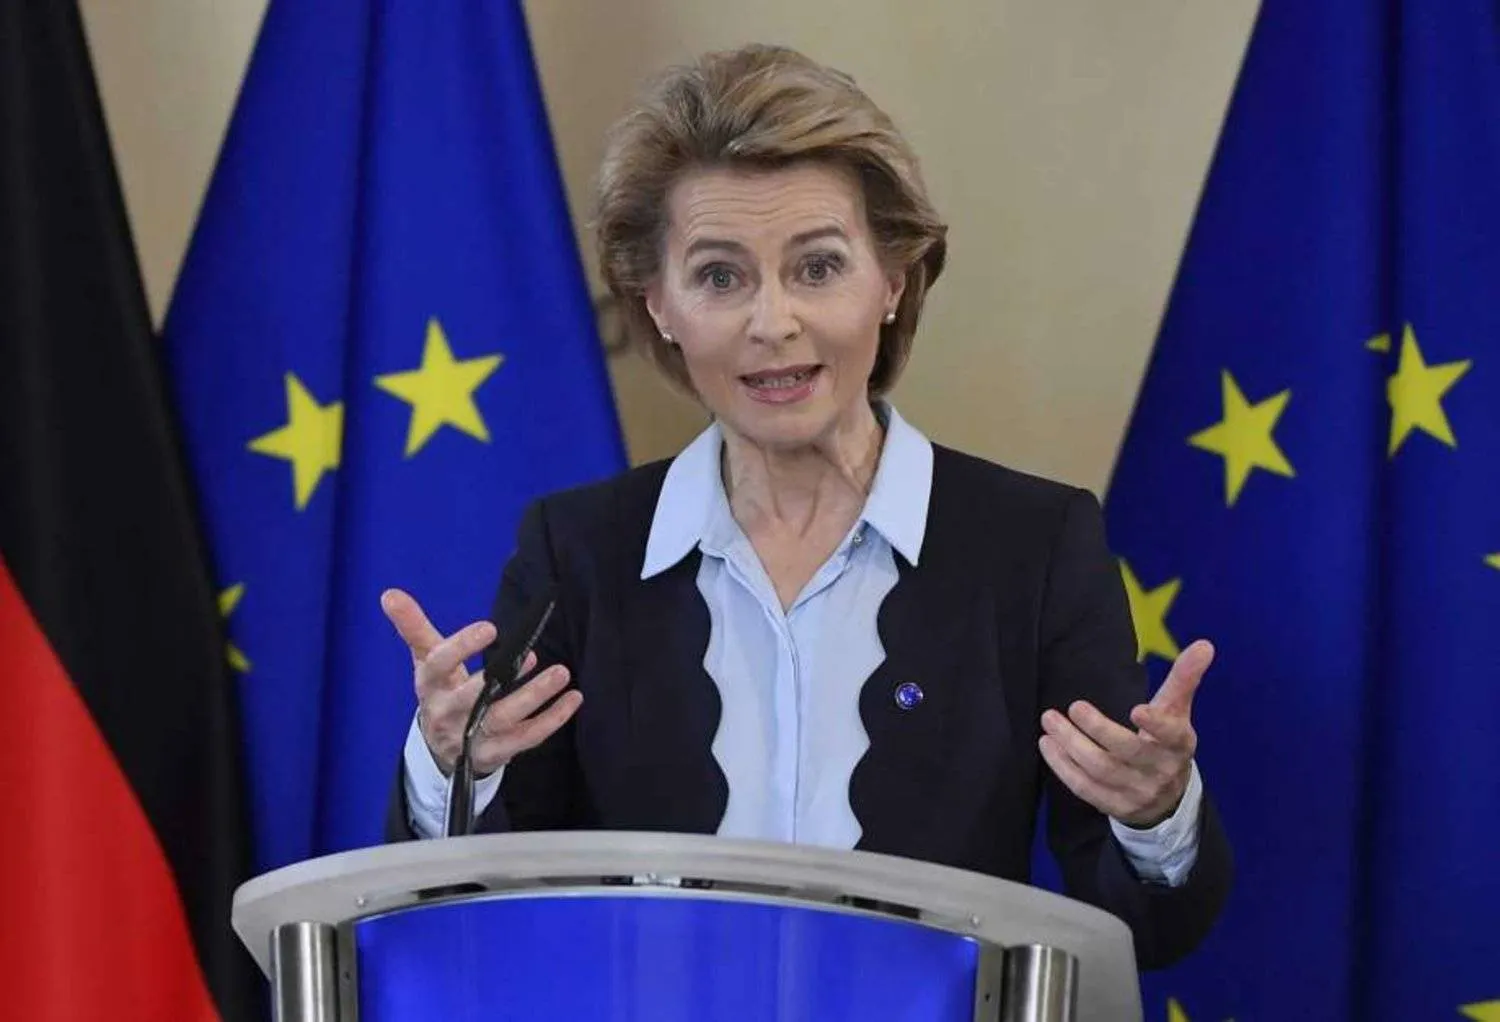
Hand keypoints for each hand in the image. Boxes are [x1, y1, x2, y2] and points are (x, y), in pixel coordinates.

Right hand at [381, 588, 581, 776]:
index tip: (490, 627)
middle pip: (473, 699)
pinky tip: (572, 699)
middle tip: (532, 655)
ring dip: (534, 697)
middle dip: (504, 680)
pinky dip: (551, 720)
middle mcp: (448, 713)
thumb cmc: (439, 691)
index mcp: (430, 685)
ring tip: (561, 673)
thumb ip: (413, 626)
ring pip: (504, 720)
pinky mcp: (495, 754)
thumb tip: (390, 593)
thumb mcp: (425, 659)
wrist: (439, 748)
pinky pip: (526, 739)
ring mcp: (471, 738)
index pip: (440, 665)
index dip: (462, 647)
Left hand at [1038, 639, 1212, 827]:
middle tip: (1074, 707)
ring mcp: (1136, 791)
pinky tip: (1048, 745)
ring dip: (1072, 745)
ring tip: (1050, 721)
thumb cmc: (1166, 743)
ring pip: (1101, 770)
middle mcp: (1160, 770)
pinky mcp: (1114, 806)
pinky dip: (1063, 767)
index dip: (1157, 724)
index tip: (1137, 708)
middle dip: (1099, 729)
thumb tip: (1204, 644)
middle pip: (1128, 752)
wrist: (1167, 799)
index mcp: (1178, 744)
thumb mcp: (1177, 712)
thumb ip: (1184, 678)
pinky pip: (1085, 788)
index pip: (1172, 735)